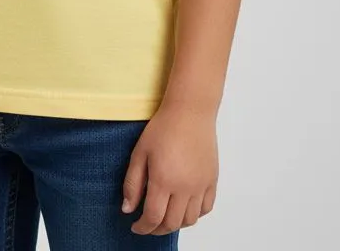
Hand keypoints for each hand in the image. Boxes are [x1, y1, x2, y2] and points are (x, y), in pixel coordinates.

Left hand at [120, 100, 217, 234]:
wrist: (190, 111)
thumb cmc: (163, 127)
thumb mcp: (140, 152)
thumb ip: (132, 183)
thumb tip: (127, 209)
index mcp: (163, 180)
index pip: (153, 217)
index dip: (142, 227)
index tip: (135, 226)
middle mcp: (185, 187)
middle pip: (172, 223)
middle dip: (157, 229)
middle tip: (148, 224)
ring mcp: (201, 185)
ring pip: (190, 220)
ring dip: (176, 223)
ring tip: (165, 215)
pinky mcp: (212, 180)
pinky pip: (206, 208)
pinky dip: (195, 214)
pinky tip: (184, 207)